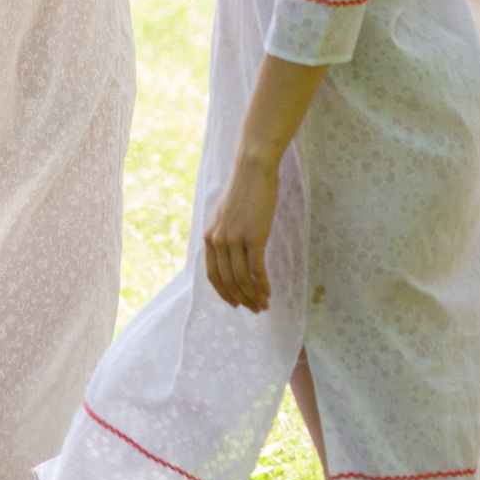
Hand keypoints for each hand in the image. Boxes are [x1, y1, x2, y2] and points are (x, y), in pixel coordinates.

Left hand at [202, 154, 280, 311]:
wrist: (253, 170)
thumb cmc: (244, 191)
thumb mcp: (226, 216)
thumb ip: (225, 235)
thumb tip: (230, 255)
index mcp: (210, 237)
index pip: (213, 275)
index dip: (224, 293)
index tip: (235, 304)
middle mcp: (218, 241)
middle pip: (228, 281)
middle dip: (242, 299)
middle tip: (255, 309)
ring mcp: (235, 239)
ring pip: (242, 279)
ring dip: (254, 296)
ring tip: (264, 305)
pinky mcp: (253, 237)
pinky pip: (256, 270)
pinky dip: (262, 285)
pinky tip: (269, 292)